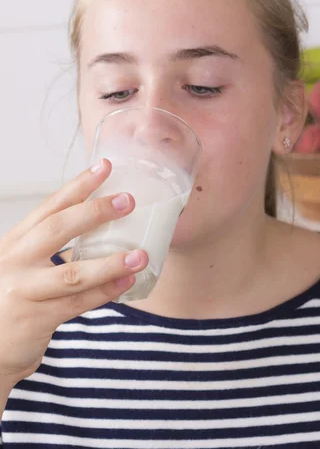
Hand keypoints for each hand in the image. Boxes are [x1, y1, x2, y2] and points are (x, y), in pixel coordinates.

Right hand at [0, 158, 147, 387]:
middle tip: (128, 201)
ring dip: (111, 262)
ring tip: (140, 255)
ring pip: (73, 273)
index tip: (104, 166)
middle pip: (58, 229)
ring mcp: (23, 290)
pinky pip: (78, 303)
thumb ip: (49, 247)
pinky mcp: (35, 318)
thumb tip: (99, 224)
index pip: (50, 206)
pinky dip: (105, 292)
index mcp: (16, 241)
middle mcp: (16, 260)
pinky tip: (127, 283)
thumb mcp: (21, 264)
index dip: (78, 186)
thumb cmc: (10, 299)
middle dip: (95, 212)